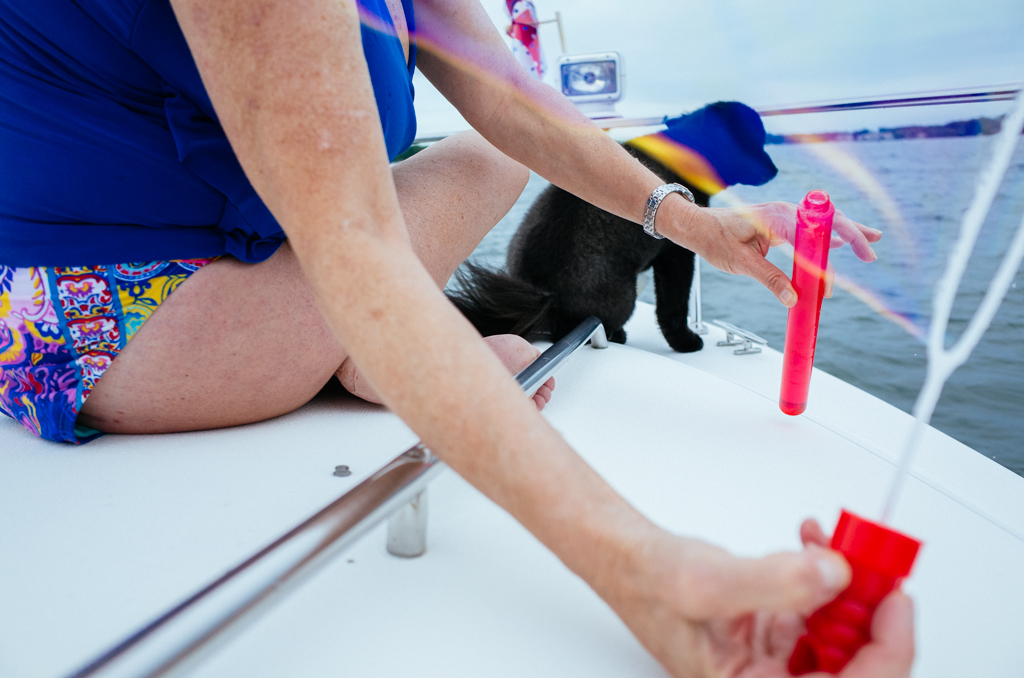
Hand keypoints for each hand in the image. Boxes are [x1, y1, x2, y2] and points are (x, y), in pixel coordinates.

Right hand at [596, 519, 913, 677]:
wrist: (627, 557)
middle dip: (867, 611)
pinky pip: (819, 609)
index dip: (887, 651)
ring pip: (840, 635)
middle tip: (873, 567)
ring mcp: (773, 656)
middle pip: (850, 664)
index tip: (897, 602)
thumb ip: (775, 581)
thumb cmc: (647, 583)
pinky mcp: (773, 627)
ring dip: (847, 587)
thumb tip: (835, 576)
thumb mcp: (708, 583)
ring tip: (839, 548)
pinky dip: (824, 574)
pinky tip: (815, 546)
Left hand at [662, 197, 881, 306]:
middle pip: (827, 221)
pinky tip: (843, 244)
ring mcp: (784, 215)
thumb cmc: (714, 238)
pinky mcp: (781, 222)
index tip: (831, 284)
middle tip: (872, 252)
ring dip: (847, 232)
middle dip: (853, 234)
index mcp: (775, 218)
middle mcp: (783, 212)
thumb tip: (794, 298)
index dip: (825, 260)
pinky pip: (811, 227)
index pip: (811, 236)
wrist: (697, 225)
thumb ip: (769, 279)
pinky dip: (830, 235)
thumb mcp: (740, 263)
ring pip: (823, 222)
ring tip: (870, 243)